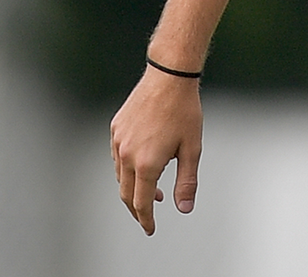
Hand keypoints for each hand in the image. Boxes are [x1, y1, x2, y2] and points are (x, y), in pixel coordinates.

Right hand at [109, 67, 203, 234]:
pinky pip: (117, 157)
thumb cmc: (185, 112)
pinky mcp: (115, 129)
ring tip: (155, 190)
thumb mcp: (193, 149)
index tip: (151, 229)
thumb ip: (187, 181)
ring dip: (134, 188)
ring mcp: (118, 141)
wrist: (169, 78)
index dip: (146, 219)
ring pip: (121, 176)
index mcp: (146, 163)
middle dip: (138, 209)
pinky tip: (143, 165)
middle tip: (150, 217)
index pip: (142, 202)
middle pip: (127, 193)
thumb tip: (184, 208)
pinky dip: (128, 169)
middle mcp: (126, 155)